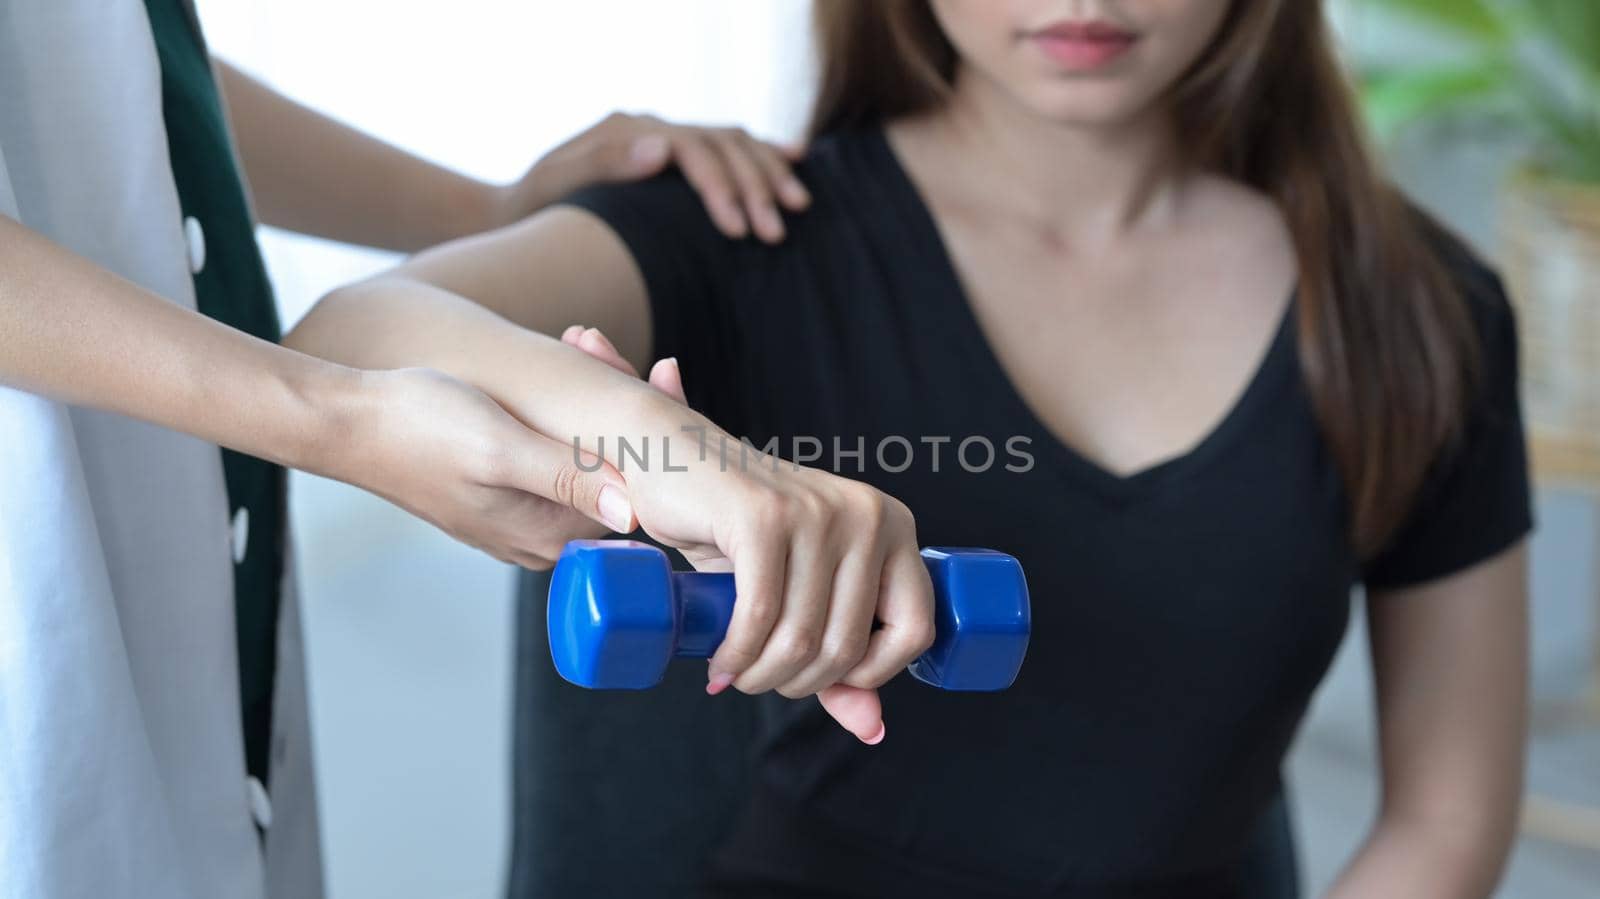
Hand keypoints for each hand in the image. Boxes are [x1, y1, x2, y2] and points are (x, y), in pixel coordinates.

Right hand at [324, 367, 637, 569]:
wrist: (348, 421)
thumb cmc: (417, 428)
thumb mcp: (500, 449)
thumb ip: (567, 478)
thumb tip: (633, 512)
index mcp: (547, 534)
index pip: (634, 493)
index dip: (650, 433)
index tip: (655, 371)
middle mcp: (540, 534)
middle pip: (615, 475)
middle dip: (622, 404)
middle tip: (603, 346)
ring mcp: (521, 513)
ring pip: (587, 455)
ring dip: (594, 396)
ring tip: (580, 339)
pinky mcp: (504, 488)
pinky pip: (556, 450)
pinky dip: (564, 405)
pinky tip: (563, 356)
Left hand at [496, 112, 810, 242]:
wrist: (519, 207)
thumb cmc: (536, 206)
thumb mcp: (557, 186)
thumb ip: (606, 164)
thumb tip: (660, 146)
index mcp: (627, 130)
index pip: (690, 150)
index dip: (720, 187)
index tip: (739, 230)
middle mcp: (652, 126)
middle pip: (720, 144)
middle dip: (754, 187)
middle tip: (776, 232)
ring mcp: (665, 136)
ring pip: (733, 141)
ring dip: (769, 171)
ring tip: (798, 205)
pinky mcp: (673, 154)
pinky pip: (729, 146)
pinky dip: (763, 152)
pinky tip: (795, 158)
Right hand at [561, 326, 932, 743]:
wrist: (676, 461)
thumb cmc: (744, 534)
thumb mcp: (803, 594)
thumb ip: (845, 657)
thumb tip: (874, 729)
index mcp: (894, 528)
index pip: (916, 630)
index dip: (872, 674)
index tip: (824, 675)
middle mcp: (867, 514)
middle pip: (848, 645)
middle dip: (797, 683)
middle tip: (760, 680)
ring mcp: (816, 511)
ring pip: (801, 637)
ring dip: (761, 677)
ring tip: (737, 674)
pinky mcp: (763, 516)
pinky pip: (758, 616)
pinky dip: (736, 655)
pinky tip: (721, 663)